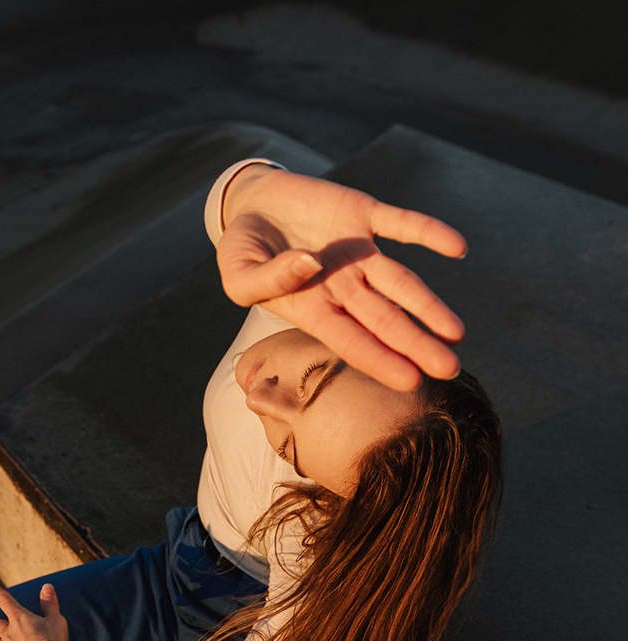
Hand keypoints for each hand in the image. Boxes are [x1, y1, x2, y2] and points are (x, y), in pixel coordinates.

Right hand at [218, 166, 467, 390]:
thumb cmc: (242, 249)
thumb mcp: (237, 274)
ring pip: (400, 283)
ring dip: (429, 306)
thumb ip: (266, 280)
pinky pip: (403, 224)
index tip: (410, 381)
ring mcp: (356, 251)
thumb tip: (310, 264)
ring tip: (456, 333)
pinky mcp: (364, 213)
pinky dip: (430, 232)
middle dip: (416, 345)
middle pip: (386, 321)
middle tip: (449, 369)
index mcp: (313, 309)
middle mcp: (342, 287)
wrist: (252, 203)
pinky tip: (458, 248)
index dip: (380, 361)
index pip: (352, 342)